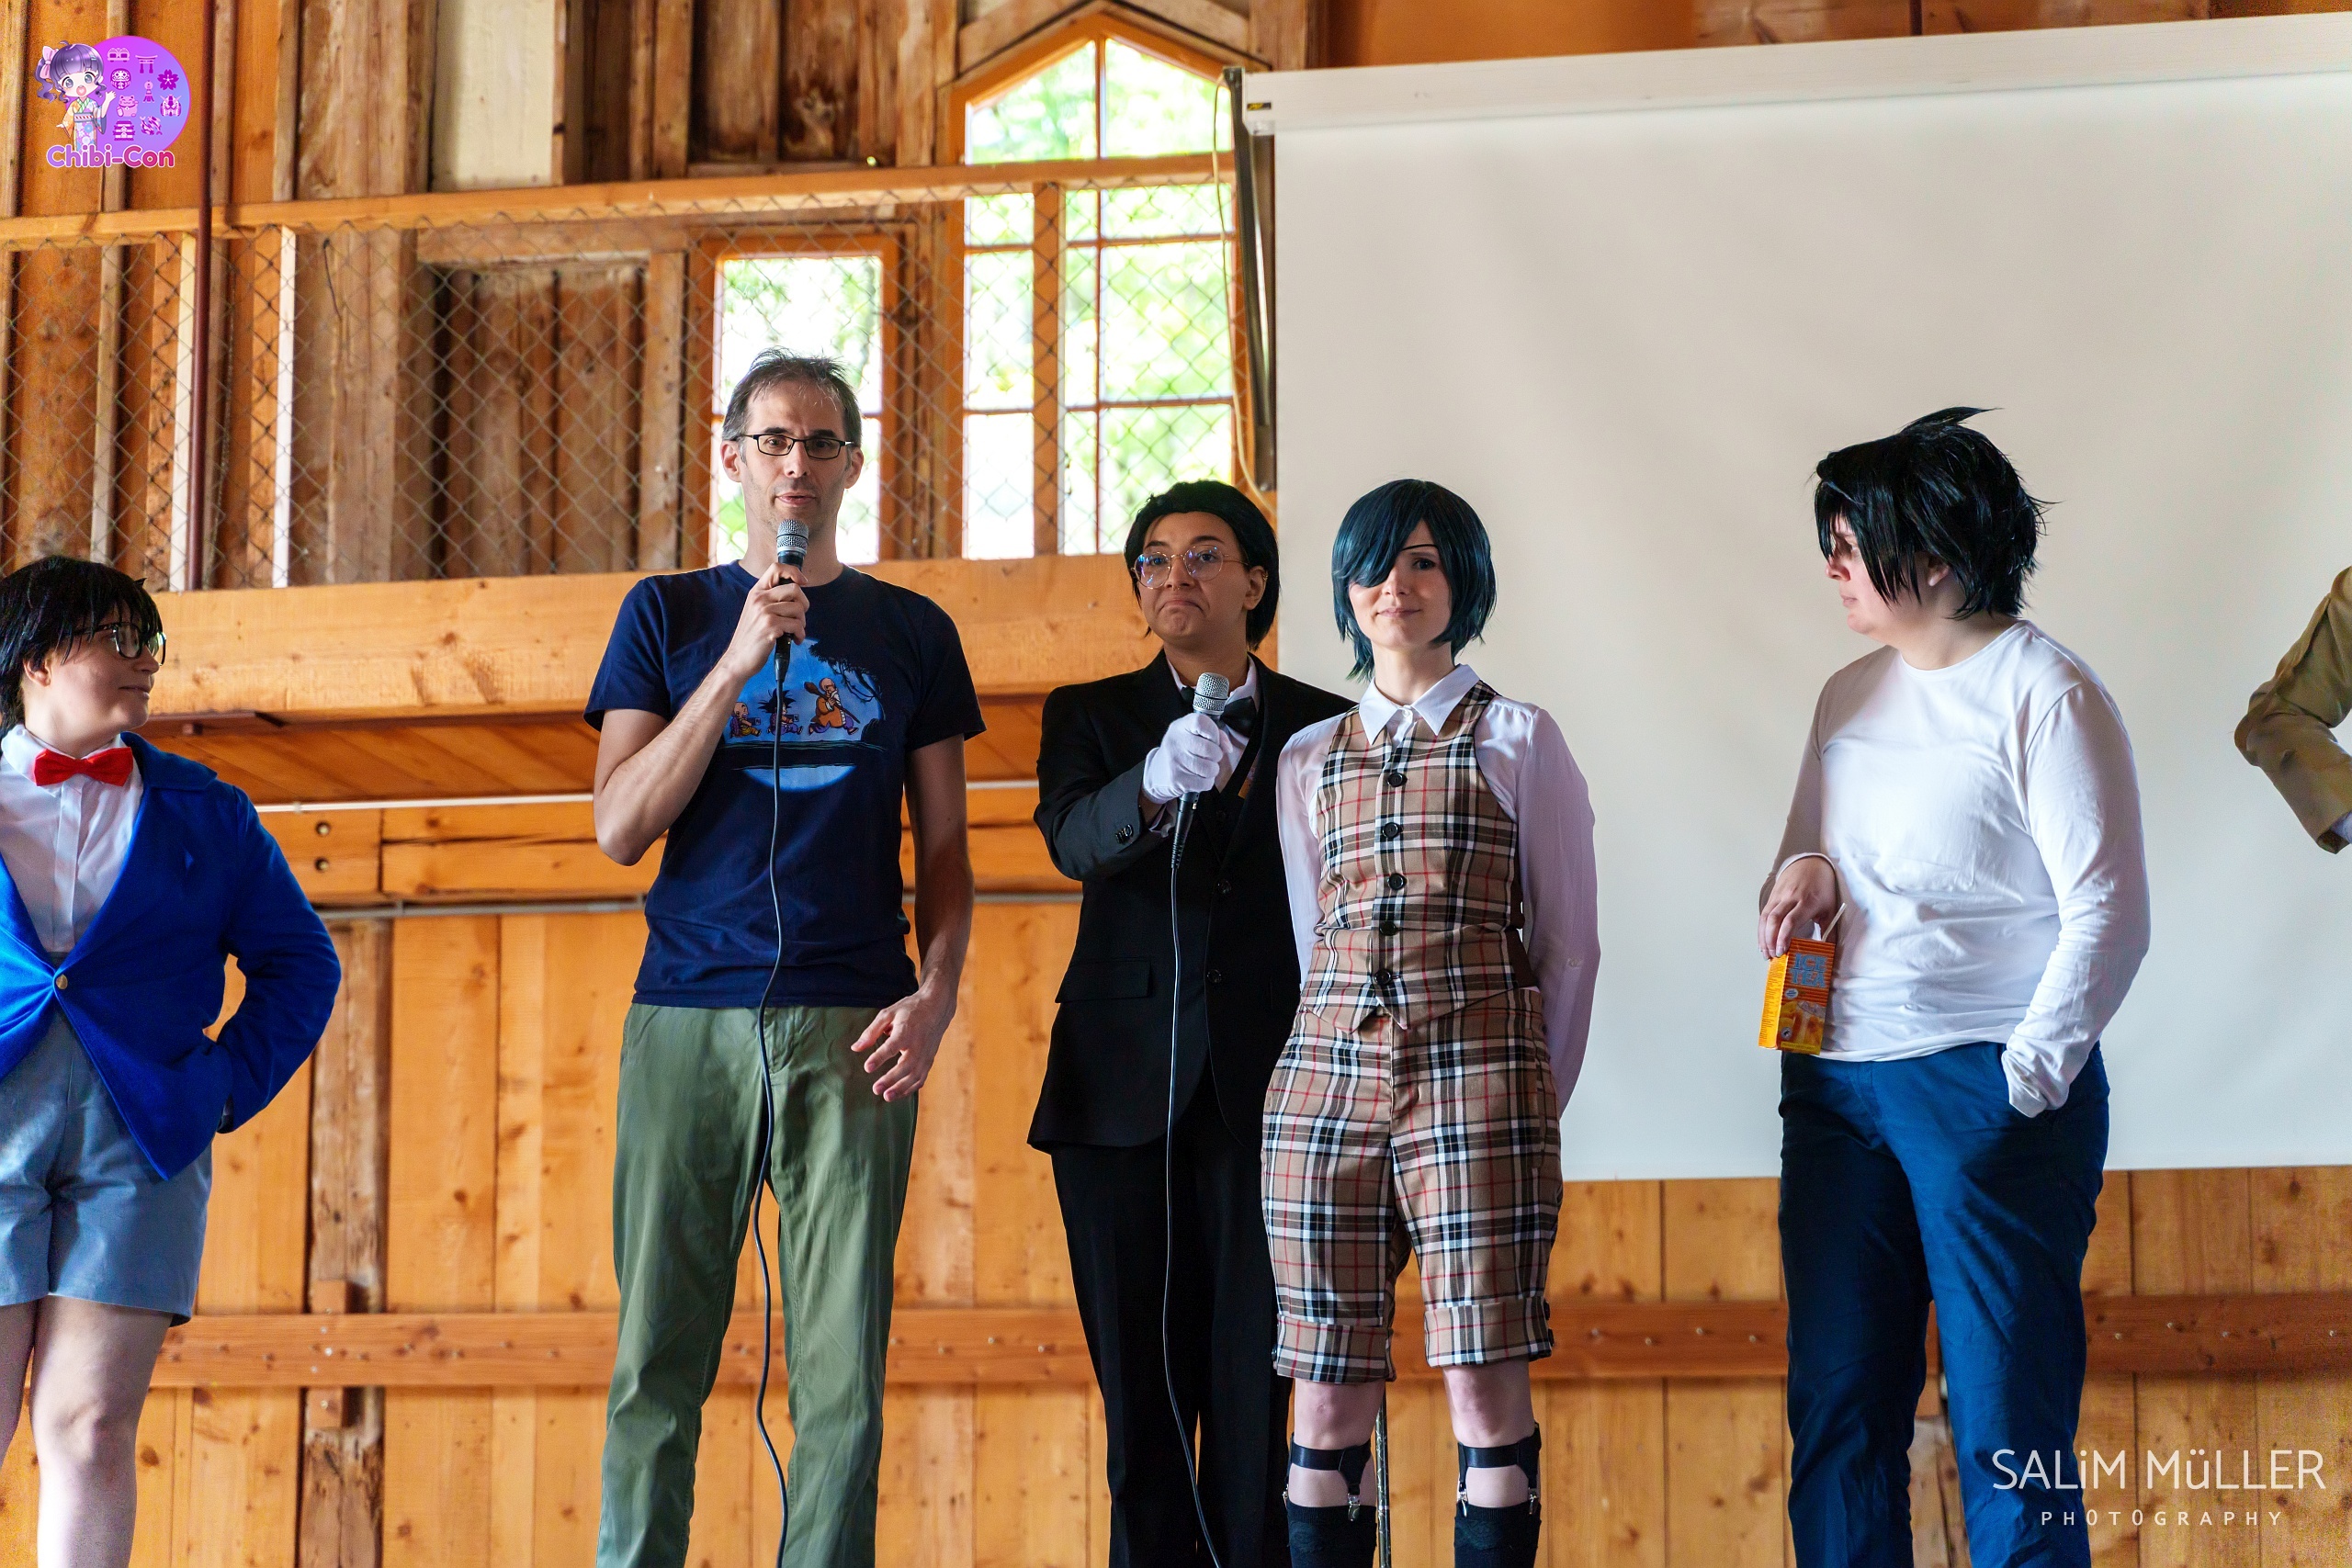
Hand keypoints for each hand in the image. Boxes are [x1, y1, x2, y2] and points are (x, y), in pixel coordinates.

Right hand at [718, 564, 808, 682]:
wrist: (737, 659)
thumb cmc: (751, 637)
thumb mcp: (755, 611)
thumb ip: (771, 599)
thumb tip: (796, 592)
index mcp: (756, 592)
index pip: (776, 568)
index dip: (794, 572)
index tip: (803, 582)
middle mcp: (759, 599)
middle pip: (795, 589)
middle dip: (804, 604)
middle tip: (799, 618)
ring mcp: (764, 612)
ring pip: (799, 609)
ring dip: (802, 623)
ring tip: (794, 632)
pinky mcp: (770, 626)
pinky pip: (797, 625)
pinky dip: (800, 634)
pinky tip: (794, 640)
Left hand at [851, 989, 952, 1101]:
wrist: (937, 1007)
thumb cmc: (910, 1010)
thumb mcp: (888, 1013)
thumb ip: (871, 1031)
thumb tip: (855, 1048)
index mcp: (906, 1030)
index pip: (892, 1046)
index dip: (879, 1057)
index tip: (867, 1067)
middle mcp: (918, 1044)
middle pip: (905, 1065)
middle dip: (891, 1079)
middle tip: (876, 1089)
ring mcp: (926, 1054)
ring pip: (915, 1075)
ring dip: (901, 1088)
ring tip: (886, 1097)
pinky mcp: (929, 1060)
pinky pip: (921, 1078)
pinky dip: (911, 1088)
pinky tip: (898, 1094)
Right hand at [1140, 713, 1245, 803]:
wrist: (1158, 772)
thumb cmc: (1181, 750)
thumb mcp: (1192, 734)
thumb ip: (1214, 734)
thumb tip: (1227, 747)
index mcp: (1180, 727)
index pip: (1202, 722)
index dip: (1214, 732)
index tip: (1213, 739)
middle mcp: (1176, 742)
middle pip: (1211, 749)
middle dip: (1216, 756)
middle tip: (1208, 757)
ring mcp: (1175, 761)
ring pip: (1210, 768)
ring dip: (1211, 770)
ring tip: (1202, 767)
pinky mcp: (1177, 780)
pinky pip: (1205, 783)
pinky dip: (1206, 782)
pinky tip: (1197, 777)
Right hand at [1758, 856, 1838, 957]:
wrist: (1810, 864)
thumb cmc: (1822, 887)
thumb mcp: (1830, 908)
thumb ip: (1829, 929)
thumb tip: (1829, 951)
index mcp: (1807, 902)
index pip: (1790, 921)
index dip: (1783, 937)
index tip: (1782, 951)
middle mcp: (1790, 898)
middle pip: (1774, 920)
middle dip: (1770, 940)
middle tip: (1773, 955)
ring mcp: (1779, 896)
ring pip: (1765, 917)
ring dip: (1763, 936)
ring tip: (1765, 952)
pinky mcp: (1772, 896)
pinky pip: (1764, 913)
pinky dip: (1761, 929)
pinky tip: (1762, 940)